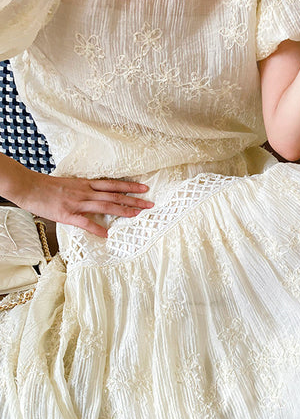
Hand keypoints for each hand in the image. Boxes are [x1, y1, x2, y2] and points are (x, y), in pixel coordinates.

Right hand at [14, 170, 154, 238]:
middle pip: (115, 195)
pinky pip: (85, 222)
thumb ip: (86, 190)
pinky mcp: (68, 214)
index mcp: (86, 184)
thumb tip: (99, 195)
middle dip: (134, 200)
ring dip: (122, 210)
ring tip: (137, 215)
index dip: (130, 186)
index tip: (145, 188)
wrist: (30, 187)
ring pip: (105, 206)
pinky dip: (97, 228)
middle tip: (150, 204)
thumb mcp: (71, 184)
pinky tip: (107, 234)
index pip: (113, 184)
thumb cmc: (49, 186)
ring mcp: (78, 203)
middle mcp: (86, 192)